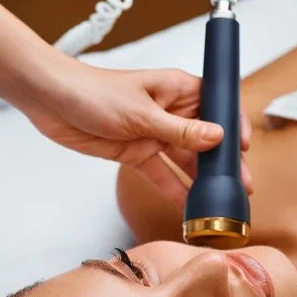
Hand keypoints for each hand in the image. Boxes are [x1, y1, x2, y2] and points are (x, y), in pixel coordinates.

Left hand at [16, 59, 252, 208]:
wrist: (52, 101)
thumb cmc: (94, 92)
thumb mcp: (142, 114)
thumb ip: (179, 131)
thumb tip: (217, 137)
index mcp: (178, 89)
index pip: (217, 106)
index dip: (233, 126)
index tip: (245, 149)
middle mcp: (170, 111)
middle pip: (205, 139)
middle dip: (223, 163)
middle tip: (241, 187)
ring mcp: (153, 134)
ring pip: (185, 160)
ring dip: (202, 181)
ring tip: (220, 203)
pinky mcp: (135, 153)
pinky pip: (161, 174)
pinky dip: (174, 190)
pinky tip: (189, 207)